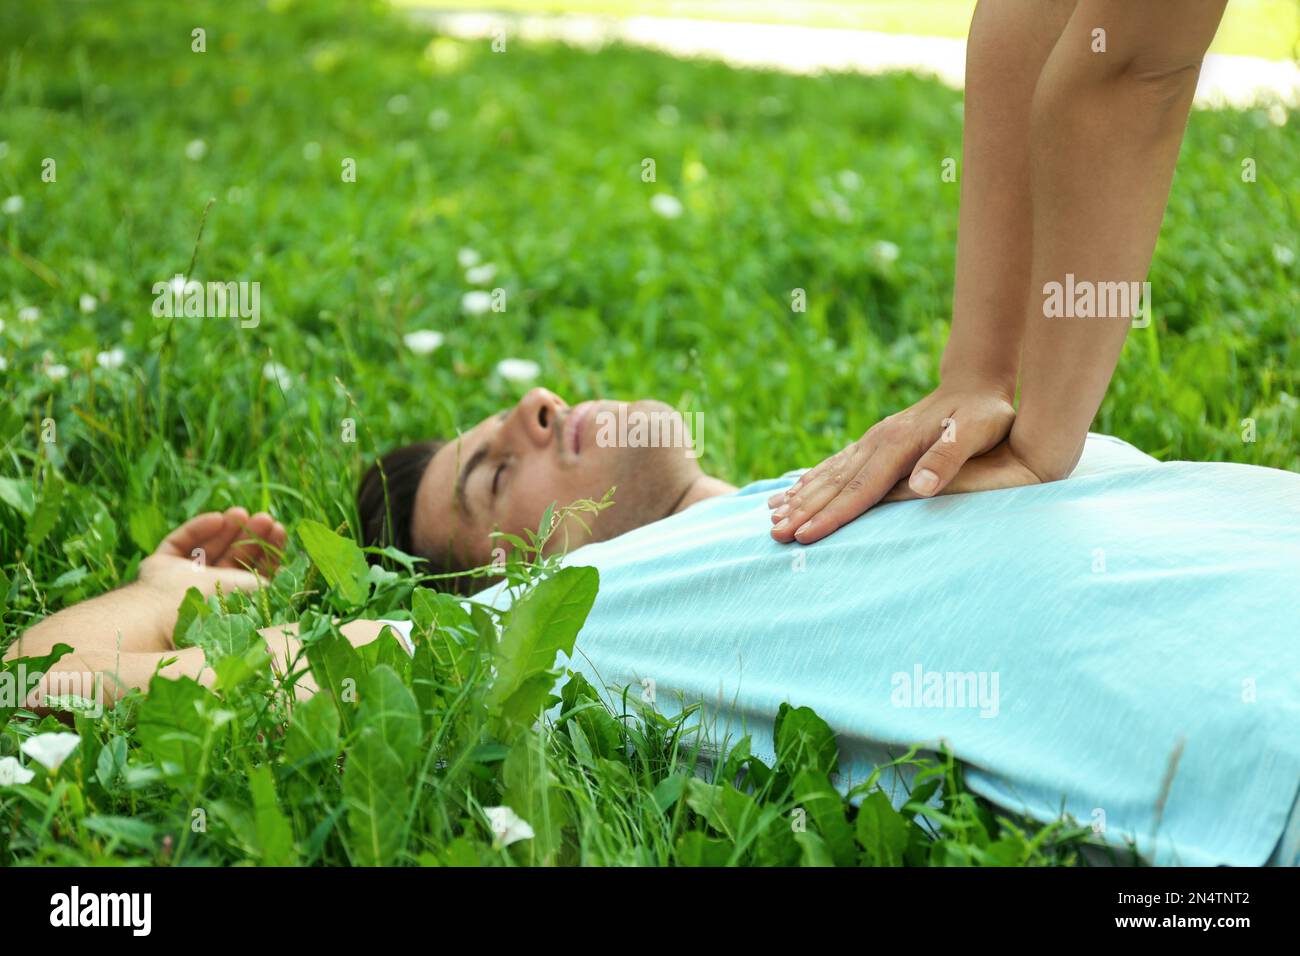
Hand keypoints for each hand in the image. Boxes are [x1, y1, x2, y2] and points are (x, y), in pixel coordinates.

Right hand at [138, 507, 287, 599]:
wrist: (175, 612)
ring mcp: (182, 581)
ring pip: (208, 548)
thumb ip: (274, 582)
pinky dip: (198, 529)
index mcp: (234, 604)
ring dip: (227, 530)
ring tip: (241, 512)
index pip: (254, 573)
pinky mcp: (159, 568)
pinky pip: (179, 543)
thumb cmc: (221, 606)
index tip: (280, 529)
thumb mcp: (259, 593)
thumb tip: (289, 571)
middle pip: (233, 558)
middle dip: (250, 536)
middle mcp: (208, 593)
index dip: (268, 550)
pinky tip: (217, 518)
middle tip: (265, 517)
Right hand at [768, 383, 1014, 543]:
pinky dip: (810, 481)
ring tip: (771, 517)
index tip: (806, 536)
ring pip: (828, 475)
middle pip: (834, 485)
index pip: (860, 490)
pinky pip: (834, 465)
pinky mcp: (872, 443)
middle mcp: (875, 443)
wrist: (975, 383)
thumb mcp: (976, 431)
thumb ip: (947, 458)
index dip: (832, 515)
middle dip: (803, 512)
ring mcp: (871, 441)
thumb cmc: (983, 413)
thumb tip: (920, 486)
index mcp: (896, 445)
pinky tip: (794, 491)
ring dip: (799, 498)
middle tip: (774, 536)